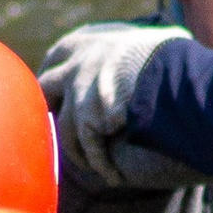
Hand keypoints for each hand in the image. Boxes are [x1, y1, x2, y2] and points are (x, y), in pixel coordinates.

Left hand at [38, 21, 188, 185]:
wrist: (167, 73)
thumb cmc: (166, 53)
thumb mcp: (143, 37)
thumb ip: (134, 43)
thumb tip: (156, 38)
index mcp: (84, 41)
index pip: (56, 55)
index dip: (54, 72)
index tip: (56, 86)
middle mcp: (73, 66)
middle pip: (45, 90)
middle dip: (49, 108)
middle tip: (57, 123)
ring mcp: (77, 95)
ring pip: (63, 129)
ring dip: (75, 148)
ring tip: (88, 162)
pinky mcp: (87, 121)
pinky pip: (88, 149)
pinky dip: (100, 164)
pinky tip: (110, 175)